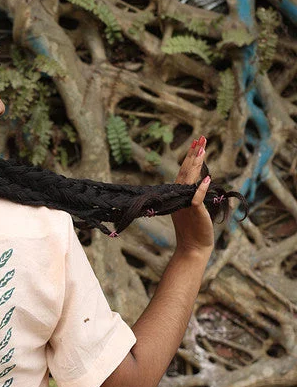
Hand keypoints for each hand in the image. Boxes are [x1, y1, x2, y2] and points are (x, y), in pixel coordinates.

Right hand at [171, 136, 213, 254]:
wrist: (192, 248)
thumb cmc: (194, 230)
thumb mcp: (193, 208)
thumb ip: (194, 194)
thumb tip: (202, 180)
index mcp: (179, 195)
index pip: (184, 172)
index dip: (190, 156)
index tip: (196, 142)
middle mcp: (180, 197)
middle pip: (186, 172)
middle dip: (194, 154)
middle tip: (201, 138)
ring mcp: (185, 204)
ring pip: (189, 181)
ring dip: (196, 165)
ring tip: (202, 150)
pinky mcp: (194, 212)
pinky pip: (196, 199)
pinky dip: (200, 189)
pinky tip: (207, 179)